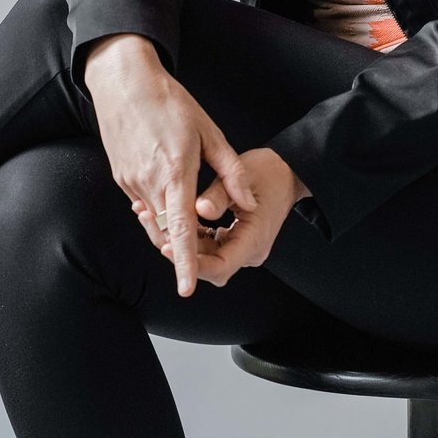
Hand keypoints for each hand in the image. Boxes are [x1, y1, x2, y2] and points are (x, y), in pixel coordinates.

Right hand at [83, 33, 257, 297]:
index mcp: (176, 172)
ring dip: (171, 230)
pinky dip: (157, 212)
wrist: (125, 83)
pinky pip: (142, 207)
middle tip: (208, 244)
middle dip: (184, 248)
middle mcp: (149, 182)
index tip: (188, 288)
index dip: (185, 262)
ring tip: (193, 220)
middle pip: (166, 233)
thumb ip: (232, 172)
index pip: (181, 229)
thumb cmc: (171, 103)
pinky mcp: (122, 178)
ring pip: (153, 222)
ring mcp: (132, 182)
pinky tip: (170, 197)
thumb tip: (250, 204)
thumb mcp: (210, 132)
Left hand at [132, 147, 308, 288]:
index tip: (168, 247)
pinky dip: (189, 233)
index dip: (193, 263)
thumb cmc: (269, 171)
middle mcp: (248, 251)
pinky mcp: (233, 239)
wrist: (287, 171)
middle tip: (150, 223)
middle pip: (208, 264)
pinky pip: (207, 244)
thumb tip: (200, 209)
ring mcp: (241, 247)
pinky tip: (167, 217)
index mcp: (254, 240)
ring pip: (204, 255)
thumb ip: (220, 195)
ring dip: (180, 240)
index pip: (221, 266)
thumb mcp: (244, 176)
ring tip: (150, 216)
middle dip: (178, 249)